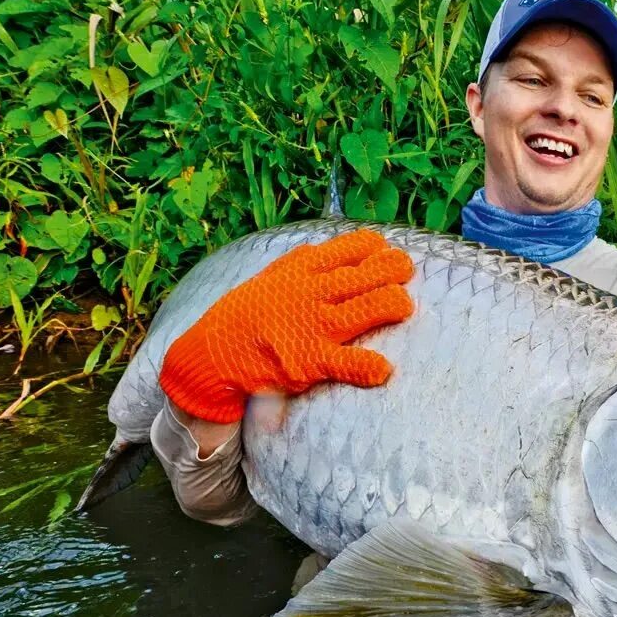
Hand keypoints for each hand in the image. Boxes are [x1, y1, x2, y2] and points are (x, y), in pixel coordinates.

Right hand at [159, 228, 413, 422]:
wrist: (211, 353)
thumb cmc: (245, 315)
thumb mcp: (271, 276)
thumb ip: (303, 264)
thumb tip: (336, 249)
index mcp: (302, 268)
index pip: (353, 247)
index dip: (377, 249)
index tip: (386, 252)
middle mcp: (313, 292)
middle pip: (370, 273)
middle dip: (396, 269)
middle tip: (405, 272)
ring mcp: (316, 325)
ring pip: (370, 307)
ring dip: (395, 304)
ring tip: (402, 306)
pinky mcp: (313, 361)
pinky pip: (351, 363)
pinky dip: (370, 367)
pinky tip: (382, 369)